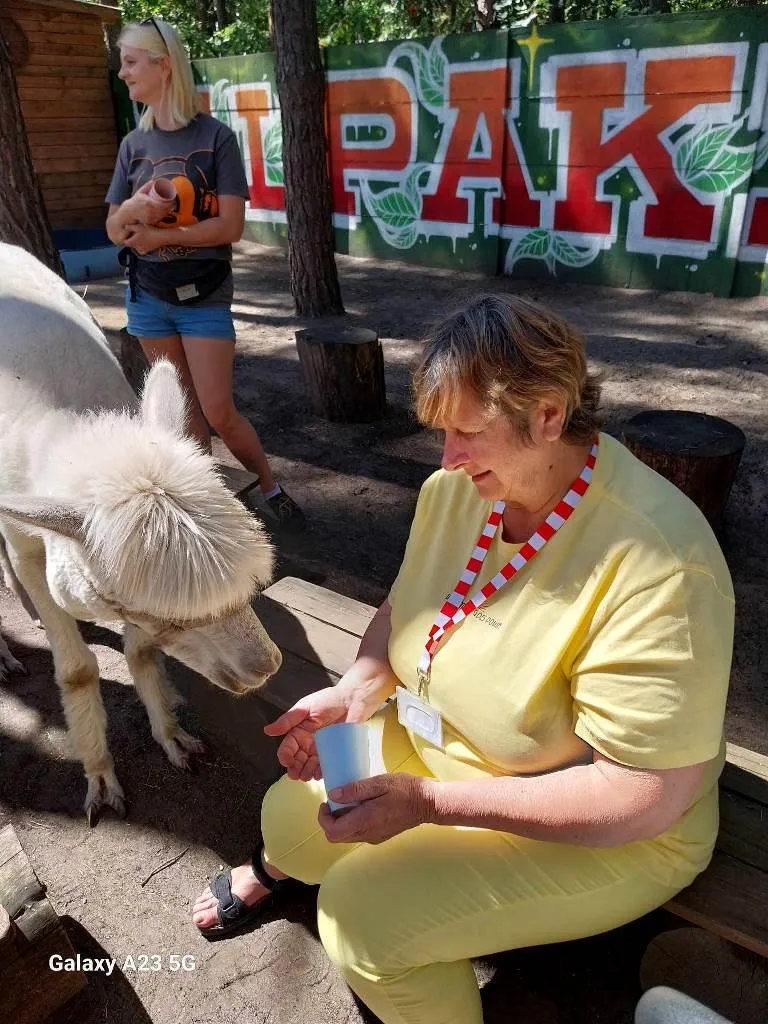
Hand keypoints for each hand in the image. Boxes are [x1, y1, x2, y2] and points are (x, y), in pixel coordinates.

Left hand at [124, 223, 164, 255]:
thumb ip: (129, 227)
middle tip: (134, 233)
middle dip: (131, 239)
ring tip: (139, 237)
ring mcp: (142, 250)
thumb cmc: (148, 231)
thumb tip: (124, 227)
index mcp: (132, 242)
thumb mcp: (137, 226)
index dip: (125, 237)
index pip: (125, 241)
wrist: (160, 236)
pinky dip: (141, 247)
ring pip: (136, 247)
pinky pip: (141, 250)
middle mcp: (136, 247)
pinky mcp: (148, 251)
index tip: (128, 233)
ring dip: (136, 243)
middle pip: (130, 244)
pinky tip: (143, 242)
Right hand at [125, 183, 173, 225]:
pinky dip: (163, 216)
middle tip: (173, 202)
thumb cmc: (136, 200)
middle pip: (164, 210)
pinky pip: (159, 219)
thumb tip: (155, 180)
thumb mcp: (141, 191)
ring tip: (170, 207)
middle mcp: (149, 211)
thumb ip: (148, 185)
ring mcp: (150, 217)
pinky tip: (166, 213)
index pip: (163, 204)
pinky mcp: (150, 222)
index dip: (169, 203)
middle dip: (170, 207)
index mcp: (148, 203)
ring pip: (163, 215)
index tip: (172, 199)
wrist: (129, 211)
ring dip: (168, 211)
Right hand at [263, 687, 350, 781]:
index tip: (287, 762)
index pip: (287, 749)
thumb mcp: (305, 707)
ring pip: (309, 768)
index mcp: (299, 733)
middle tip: (298, 773)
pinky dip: (321, 773)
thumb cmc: (329, 699)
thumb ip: (288, 720)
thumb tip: (267, 731)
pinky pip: (326, 767)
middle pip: (297, 762)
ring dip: (307, 773)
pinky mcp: (335, 754)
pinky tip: (320, 773)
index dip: (285, 757)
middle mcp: (308, 744)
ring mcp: (322, 750)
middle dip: (295, 770)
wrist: (354, 699)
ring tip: (309, 773)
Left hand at [319, 773, 433, 844]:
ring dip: (342, 821)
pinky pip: (358, 833)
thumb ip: (355, 790)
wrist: (428, 803)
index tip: (326, 802)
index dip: (323, 819)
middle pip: (337, 836)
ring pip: (347, 836)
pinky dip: (352, 823)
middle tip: (336, 800)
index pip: (332, 831)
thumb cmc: (405, 790)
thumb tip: (332, 795)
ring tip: (349, 801)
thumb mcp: (379, 783)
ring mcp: (374, 837)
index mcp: (364, 821)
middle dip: (330, 820)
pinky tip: (361, 807)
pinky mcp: (380, 836)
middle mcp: (367, 834)